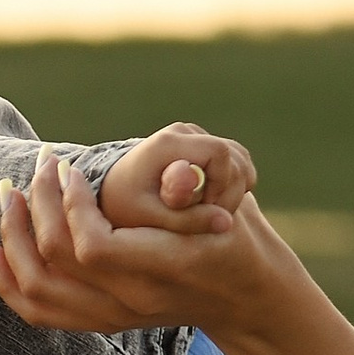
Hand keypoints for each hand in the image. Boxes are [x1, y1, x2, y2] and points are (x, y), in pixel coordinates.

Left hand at [0, 151, 300, 344]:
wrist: (247, 298)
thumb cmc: (237, 236)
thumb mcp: (231, 202)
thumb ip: (197, 185)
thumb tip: (175, 173)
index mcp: (164, 271)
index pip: (93, 248)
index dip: (71, 205)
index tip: (70, 169)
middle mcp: (133, 301)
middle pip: (55, 264)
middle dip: (35, 207)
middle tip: (38, 166)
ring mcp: (113, 317)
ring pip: (36, 292)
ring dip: (12, 240)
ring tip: (10, 196)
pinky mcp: (100, 322)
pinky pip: (37, 311)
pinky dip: (7, 280)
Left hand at [97, 122, 257, 231]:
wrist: (114, 192)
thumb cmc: (127, 207)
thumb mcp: (152, 219)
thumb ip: (186, 220)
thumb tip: (226, 222)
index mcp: (168, 143)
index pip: (220, 152)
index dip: (223, 184)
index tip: (207, 209)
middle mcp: (183, 132)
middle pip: (234, 156)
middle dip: (230, 191)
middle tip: (208, 216)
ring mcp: (195, 136)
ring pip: (239, 159)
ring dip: (233, 190)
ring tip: (206, 211)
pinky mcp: (203, 144)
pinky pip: (237, 161)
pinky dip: (232, 184)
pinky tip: (212, 201)